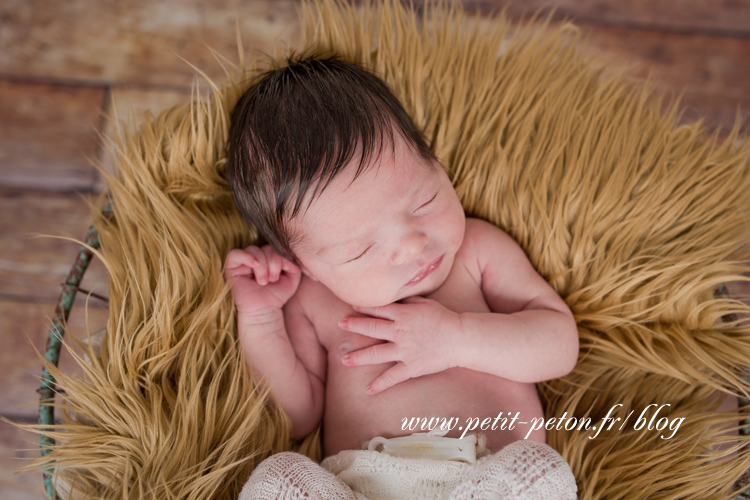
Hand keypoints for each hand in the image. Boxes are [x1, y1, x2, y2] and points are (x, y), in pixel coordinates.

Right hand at [224, 245, 300, 318]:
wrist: (264, 311)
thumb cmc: (276, 295)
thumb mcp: (292, 278)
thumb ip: (294, 264)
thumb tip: (288, 254)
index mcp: (267, 257)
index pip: (275, 246)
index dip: (282, 256)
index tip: (286, 270)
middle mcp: (255, 257)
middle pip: (265, 247)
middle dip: (273, 263)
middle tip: (272, 279)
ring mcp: (242, 262)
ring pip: (253, 250)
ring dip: (262, 266)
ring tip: (263, 281)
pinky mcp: (231, 268)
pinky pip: (235, 254)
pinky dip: (247, 257)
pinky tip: (256, 265)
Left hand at [338, 296, 463, 394]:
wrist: (459, 338)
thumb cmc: (444, 318)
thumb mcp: (426, 303)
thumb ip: (409, 302)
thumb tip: (397, 300)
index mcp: (402, 314)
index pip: (378, 309)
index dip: (364, 308)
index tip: (352, 307)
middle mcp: (399, 331)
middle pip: (371, 328)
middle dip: (354, 326)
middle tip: (340, 324)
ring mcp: (403, 350)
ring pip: (375, 353)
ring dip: (358, 357)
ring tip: (344, 359)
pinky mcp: (410, 366)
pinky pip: (392, 377)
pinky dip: (380, 384)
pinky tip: (368, 390)